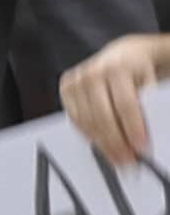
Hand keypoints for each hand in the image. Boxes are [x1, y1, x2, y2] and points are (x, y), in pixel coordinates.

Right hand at [66, 36, 169, 168]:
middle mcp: (91, 73)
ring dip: (102, 144)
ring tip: (116, 158)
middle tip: (127, 160)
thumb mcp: (149, 81)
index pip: (125, 105)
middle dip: (116, 142)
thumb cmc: (137, 69)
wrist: (121, 54)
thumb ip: (146, 105)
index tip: (141, 148)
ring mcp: (75, 81)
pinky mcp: (65, 90)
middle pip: (103, 116)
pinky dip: (89, 135)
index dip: (133, 129)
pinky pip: (75, 120)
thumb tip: (143, 137)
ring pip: (87, 121)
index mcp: (116, 68)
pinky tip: (101, 144)